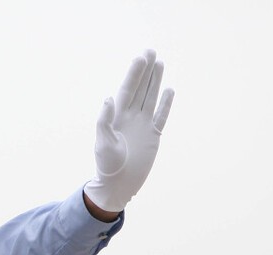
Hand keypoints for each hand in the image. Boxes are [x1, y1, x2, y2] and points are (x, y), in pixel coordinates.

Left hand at [83, 50, 174, 213]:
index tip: (141, 58)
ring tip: (159, 63)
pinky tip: (169, 90)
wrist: (118, 185)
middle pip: (140, 89)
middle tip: (150, 51)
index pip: (127, 90)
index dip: (134, 74)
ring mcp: (142, 125)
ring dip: (155, 81)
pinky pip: (161, 116)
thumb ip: (105, 121)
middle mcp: (130, 118)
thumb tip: (109, 98)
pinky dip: (165, 104)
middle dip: (145, 71)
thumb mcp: (103, 144)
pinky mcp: (153, 136)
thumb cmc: (107, 166)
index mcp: (117, 117)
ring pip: (151, 98)